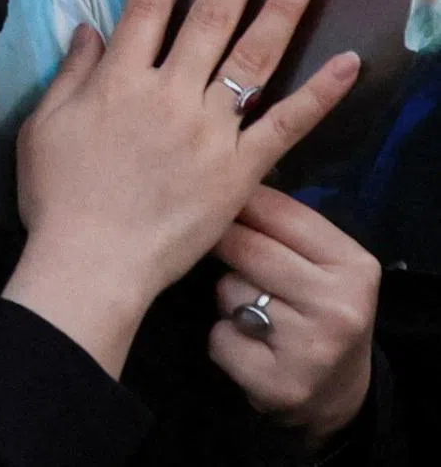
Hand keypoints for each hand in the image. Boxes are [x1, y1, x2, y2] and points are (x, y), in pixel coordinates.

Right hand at [3, 0, 360, 377]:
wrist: (91, 262)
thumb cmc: (57, 195)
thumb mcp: (44, 126)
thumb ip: (71, 73)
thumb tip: (89, 27)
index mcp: (120, 80)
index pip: (147, 8)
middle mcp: (170, 93)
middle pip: (210, 21)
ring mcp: (210, 130)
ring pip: (252, 59)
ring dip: (281, 11)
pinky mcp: (240, 169)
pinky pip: (285, 124)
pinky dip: (319, 93)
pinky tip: (346, 62)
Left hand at [210, 186, 379, 448]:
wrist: (338, 391)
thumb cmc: (318, 307)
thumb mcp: (319, 261)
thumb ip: (282, 223)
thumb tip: (221, 176)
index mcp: (352, 264)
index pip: (277, 209)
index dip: (237, 201)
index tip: (214, 197)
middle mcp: (338, 306)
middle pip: (246, 248)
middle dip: (224, 245)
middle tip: (222, 251)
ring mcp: (310, 349)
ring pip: (228, 291)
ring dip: (226, 297)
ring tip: (251, 310)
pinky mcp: (279, 385)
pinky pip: (220, 337)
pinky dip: (223, 339)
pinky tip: (248, 345)